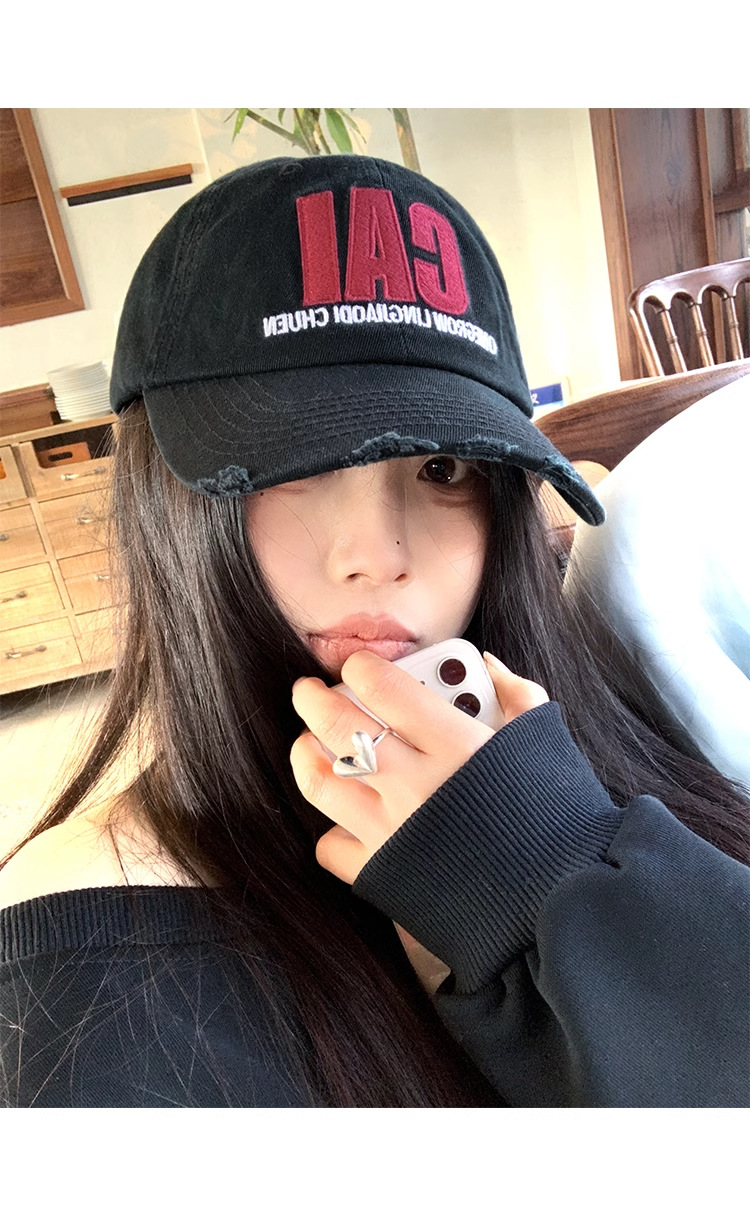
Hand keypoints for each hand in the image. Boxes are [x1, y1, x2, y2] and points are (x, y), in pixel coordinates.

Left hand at [290, 649, 548, 884]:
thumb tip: (486, 664)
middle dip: (312, 698)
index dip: (360, 667)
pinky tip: (345, 812)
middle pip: (335, 723)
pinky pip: (331, 845)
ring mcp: (390, 830)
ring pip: (319, 779)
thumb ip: (515, 695)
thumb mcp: (545, 742)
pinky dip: (331, 827)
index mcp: (455, 743)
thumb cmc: (559, 820)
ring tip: (309, 742)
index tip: (358, 666)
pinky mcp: (381, 874)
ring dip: (306, 754)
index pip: (382, 685)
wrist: (559, 906)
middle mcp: (413, 782)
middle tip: (309, 691)